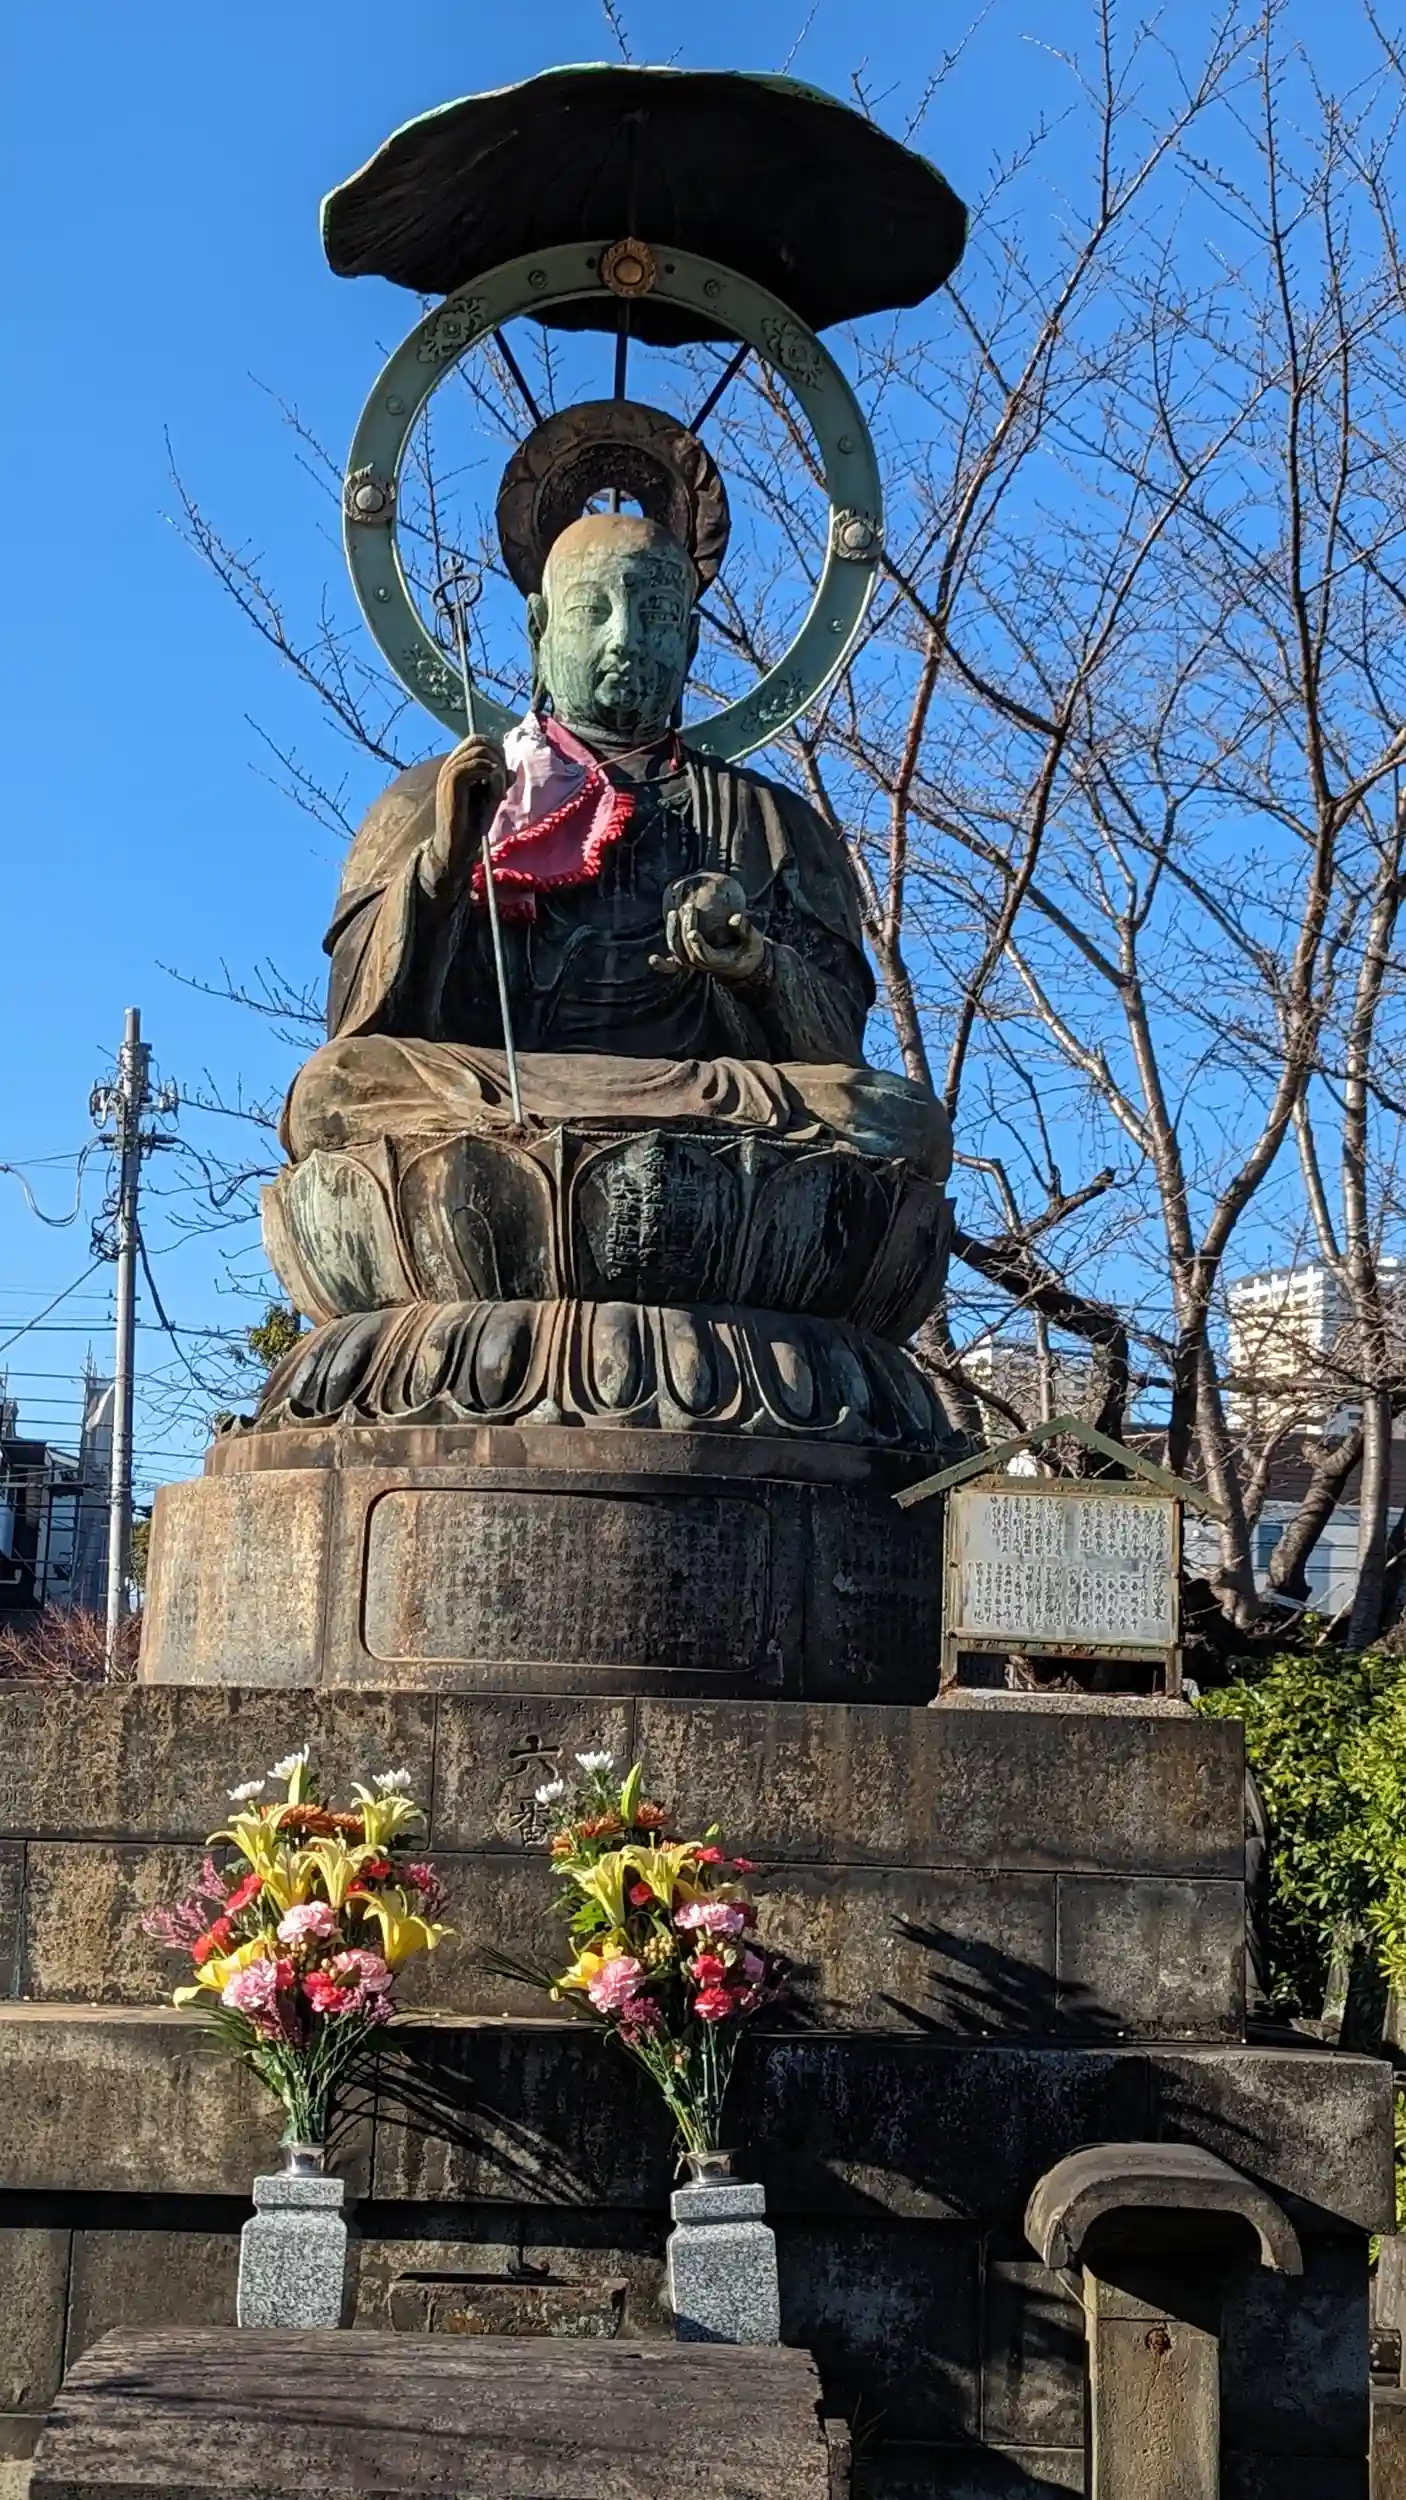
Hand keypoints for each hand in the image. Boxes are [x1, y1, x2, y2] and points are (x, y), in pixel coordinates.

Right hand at [425, 734, 508, 896]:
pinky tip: (496, 796)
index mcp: (457, 766)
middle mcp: (450, 764)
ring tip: (499, 792)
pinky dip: (494, 778)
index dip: (496, 750)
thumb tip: (512, 771)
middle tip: (504, 781)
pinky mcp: (452, 781)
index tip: (504, 773)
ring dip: (498, 770)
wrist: (457, 845)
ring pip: (481, 752)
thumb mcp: (491, 798)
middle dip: (498, 756)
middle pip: (479, 740)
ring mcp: (449, 771)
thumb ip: (499, 782)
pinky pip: (479, 765)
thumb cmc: (473, 824)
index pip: (477, 740)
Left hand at [652, 873, 766, 986]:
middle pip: (687, 951)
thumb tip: (734, 918)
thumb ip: (746, 929)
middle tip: (688, 907)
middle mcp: (704, 966)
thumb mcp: (754, 940)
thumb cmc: (750, 950)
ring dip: (673, 933)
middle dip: (685, 929)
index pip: (704, 955)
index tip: (692, 932)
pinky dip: (663, 964)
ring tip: (674, 912)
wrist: (744, 966)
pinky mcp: (689, 962)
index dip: (697, 946)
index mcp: (719, 962)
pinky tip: (652, 959)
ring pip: (677, 952)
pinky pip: (673, 963)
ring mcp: (694, 964)